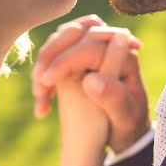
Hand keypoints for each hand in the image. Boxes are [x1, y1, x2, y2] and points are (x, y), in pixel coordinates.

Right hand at [33, 15, 151, 153]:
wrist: (125, 132)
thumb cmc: (128, 125)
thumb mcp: (126, 118)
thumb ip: (114, 98)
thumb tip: (91, 80)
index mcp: (125, 57)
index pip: (89, 47)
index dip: (65, 61)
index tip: (47, 81)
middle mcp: (111, 46)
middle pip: (73, 33)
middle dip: (50, 55)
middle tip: (38, 82)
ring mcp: (93, 47)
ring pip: (60, 40)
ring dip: (44, 64)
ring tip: (39, 96)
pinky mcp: (79, 55)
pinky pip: (56, 53)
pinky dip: (44, 71)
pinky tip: (42, 100)